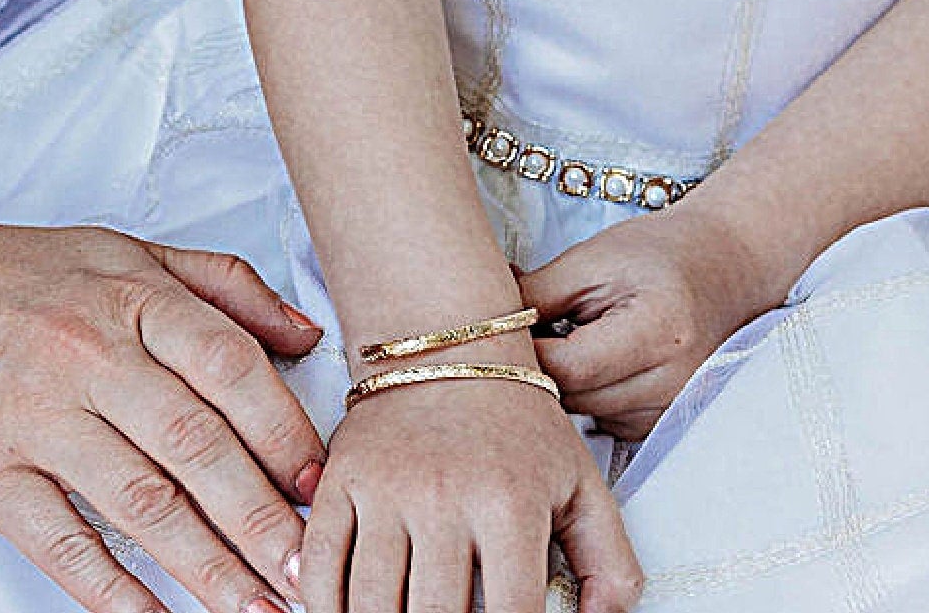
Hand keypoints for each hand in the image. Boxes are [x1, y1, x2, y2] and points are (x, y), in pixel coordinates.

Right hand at [0, 178, 328, 612]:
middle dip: (262, 521)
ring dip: (209, 570)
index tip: (321, 487)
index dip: (284, 433)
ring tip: (259, 611)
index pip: (228, 367)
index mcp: (129, 294)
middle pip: (196, 446)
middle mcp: (88, 350)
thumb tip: (304, 336)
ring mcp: (35, 413)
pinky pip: (64, 544)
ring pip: (142, 504)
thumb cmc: (11, 273)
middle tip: (308, 574)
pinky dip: (117, 595)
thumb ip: (219, 284)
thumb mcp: (121, 250)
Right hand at [299, 366, 641, 612]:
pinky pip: (319, 565)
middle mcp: (442, 497)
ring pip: (371, 605)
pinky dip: (326, 607)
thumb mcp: (582, 485)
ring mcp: (384, 488)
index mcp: (509, 504)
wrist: (445, 343)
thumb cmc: (516, 422)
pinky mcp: (342, 479)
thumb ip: (609, 565)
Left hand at [518, 203, 784, 441]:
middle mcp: (674, 384)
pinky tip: (596, 352)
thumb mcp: (592, 258)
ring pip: (584, 413)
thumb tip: (482, 322)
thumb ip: (536, 294)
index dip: (527, 348)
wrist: (723, 266)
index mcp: (658, 333)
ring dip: (564, 379)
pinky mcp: (667, 421)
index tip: (504, 322)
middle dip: (540, 363)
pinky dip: (589, 390)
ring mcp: (675, 410)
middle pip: (573, 397)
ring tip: (572, 330)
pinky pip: (604, 418)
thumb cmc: (657, 254)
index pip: (568, 367)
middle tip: (529, 321)